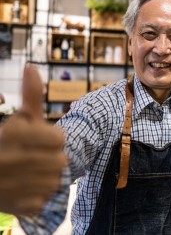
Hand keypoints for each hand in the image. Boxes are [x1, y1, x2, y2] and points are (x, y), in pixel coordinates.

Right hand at [0, 64, 66, 214]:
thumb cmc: (9, 143)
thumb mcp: (20, 119)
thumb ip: (31, 97)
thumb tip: (31, 67)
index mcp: (10, 134)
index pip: (60, 140)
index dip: (54, 139)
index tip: (41, 139)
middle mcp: (7, 159)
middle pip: (60, 161)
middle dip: (52, 158)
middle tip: (35, 157)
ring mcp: (8, 186)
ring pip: (55, 181)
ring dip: (47, 176)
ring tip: (30, 172)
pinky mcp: (13, 206)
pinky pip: (45, 199)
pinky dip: (39, 194)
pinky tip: (25, 188)